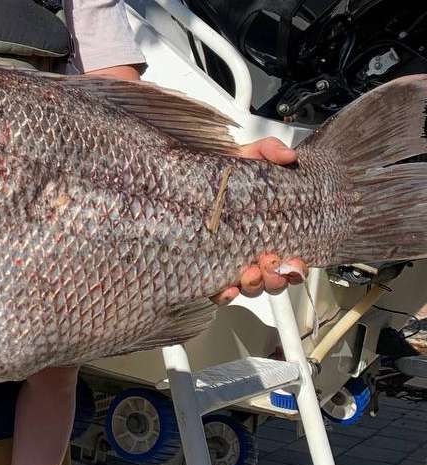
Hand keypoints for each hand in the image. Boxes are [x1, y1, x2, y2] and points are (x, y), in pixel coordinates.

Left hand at [210, 137, 307, 305]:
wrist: (188, 180)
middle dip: (275, 279)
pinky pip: (218, 291)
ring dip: (254, 285)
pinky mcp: (206, 268)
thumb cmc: (222, 174)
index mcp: (268, 230)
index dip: (295, 267)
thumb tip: (288, 155)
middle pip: (272, 278)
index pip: (289, 257)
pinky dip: (224, 294)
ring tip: (248, 274)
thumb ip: (269, 151)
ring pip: (250, 287)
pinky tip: (225, 289)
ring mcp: (229, 261)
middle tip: (270, 267)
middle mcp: (251, 249)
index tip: (294, 262)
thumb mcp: (248, 157)